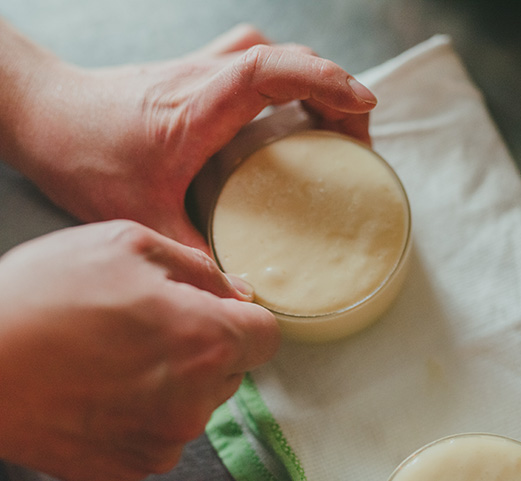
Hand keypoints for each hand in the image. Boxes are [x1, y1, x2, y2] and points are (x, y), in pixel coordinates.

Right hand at [0, 220, 279, 480]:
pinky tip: (101, 389)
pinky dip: (143, 413)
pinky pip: (160, 432)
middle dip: (204, 345)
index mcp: (207, 340)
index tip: (217, 312)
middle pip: (230, 369)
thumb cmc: (43, 297)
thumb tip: (234, 290)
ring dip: (173, 380)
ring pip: (195, 402)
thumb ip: (197, 267)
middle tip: (147, 325)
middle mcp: (195, 399)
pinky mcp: (129, 468)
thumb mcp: (127, 246)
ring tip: (114, 355)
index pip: (266, 335)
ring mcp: (162, 439)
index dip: (243, 318)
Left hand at [4, 23, 376, 252]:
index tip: (363, 105)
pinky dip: (287, 75)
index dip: (325, 82)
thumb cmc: (84, 152)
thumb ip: (194, 256)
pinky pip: (257, 59)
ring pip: (276, 54)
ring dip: (313, 80)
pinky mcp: (199, 73)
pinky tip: (288, 107)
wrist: (46, 113)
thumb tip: (240, 293)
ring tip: (333, 122)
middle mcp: (207, 76)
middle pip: (289, 60)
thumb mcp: (140, 214)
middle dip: (335, 92)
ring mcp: (203, 68)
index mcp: (199, 105)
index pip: (272, 71)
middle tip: (355, 140)